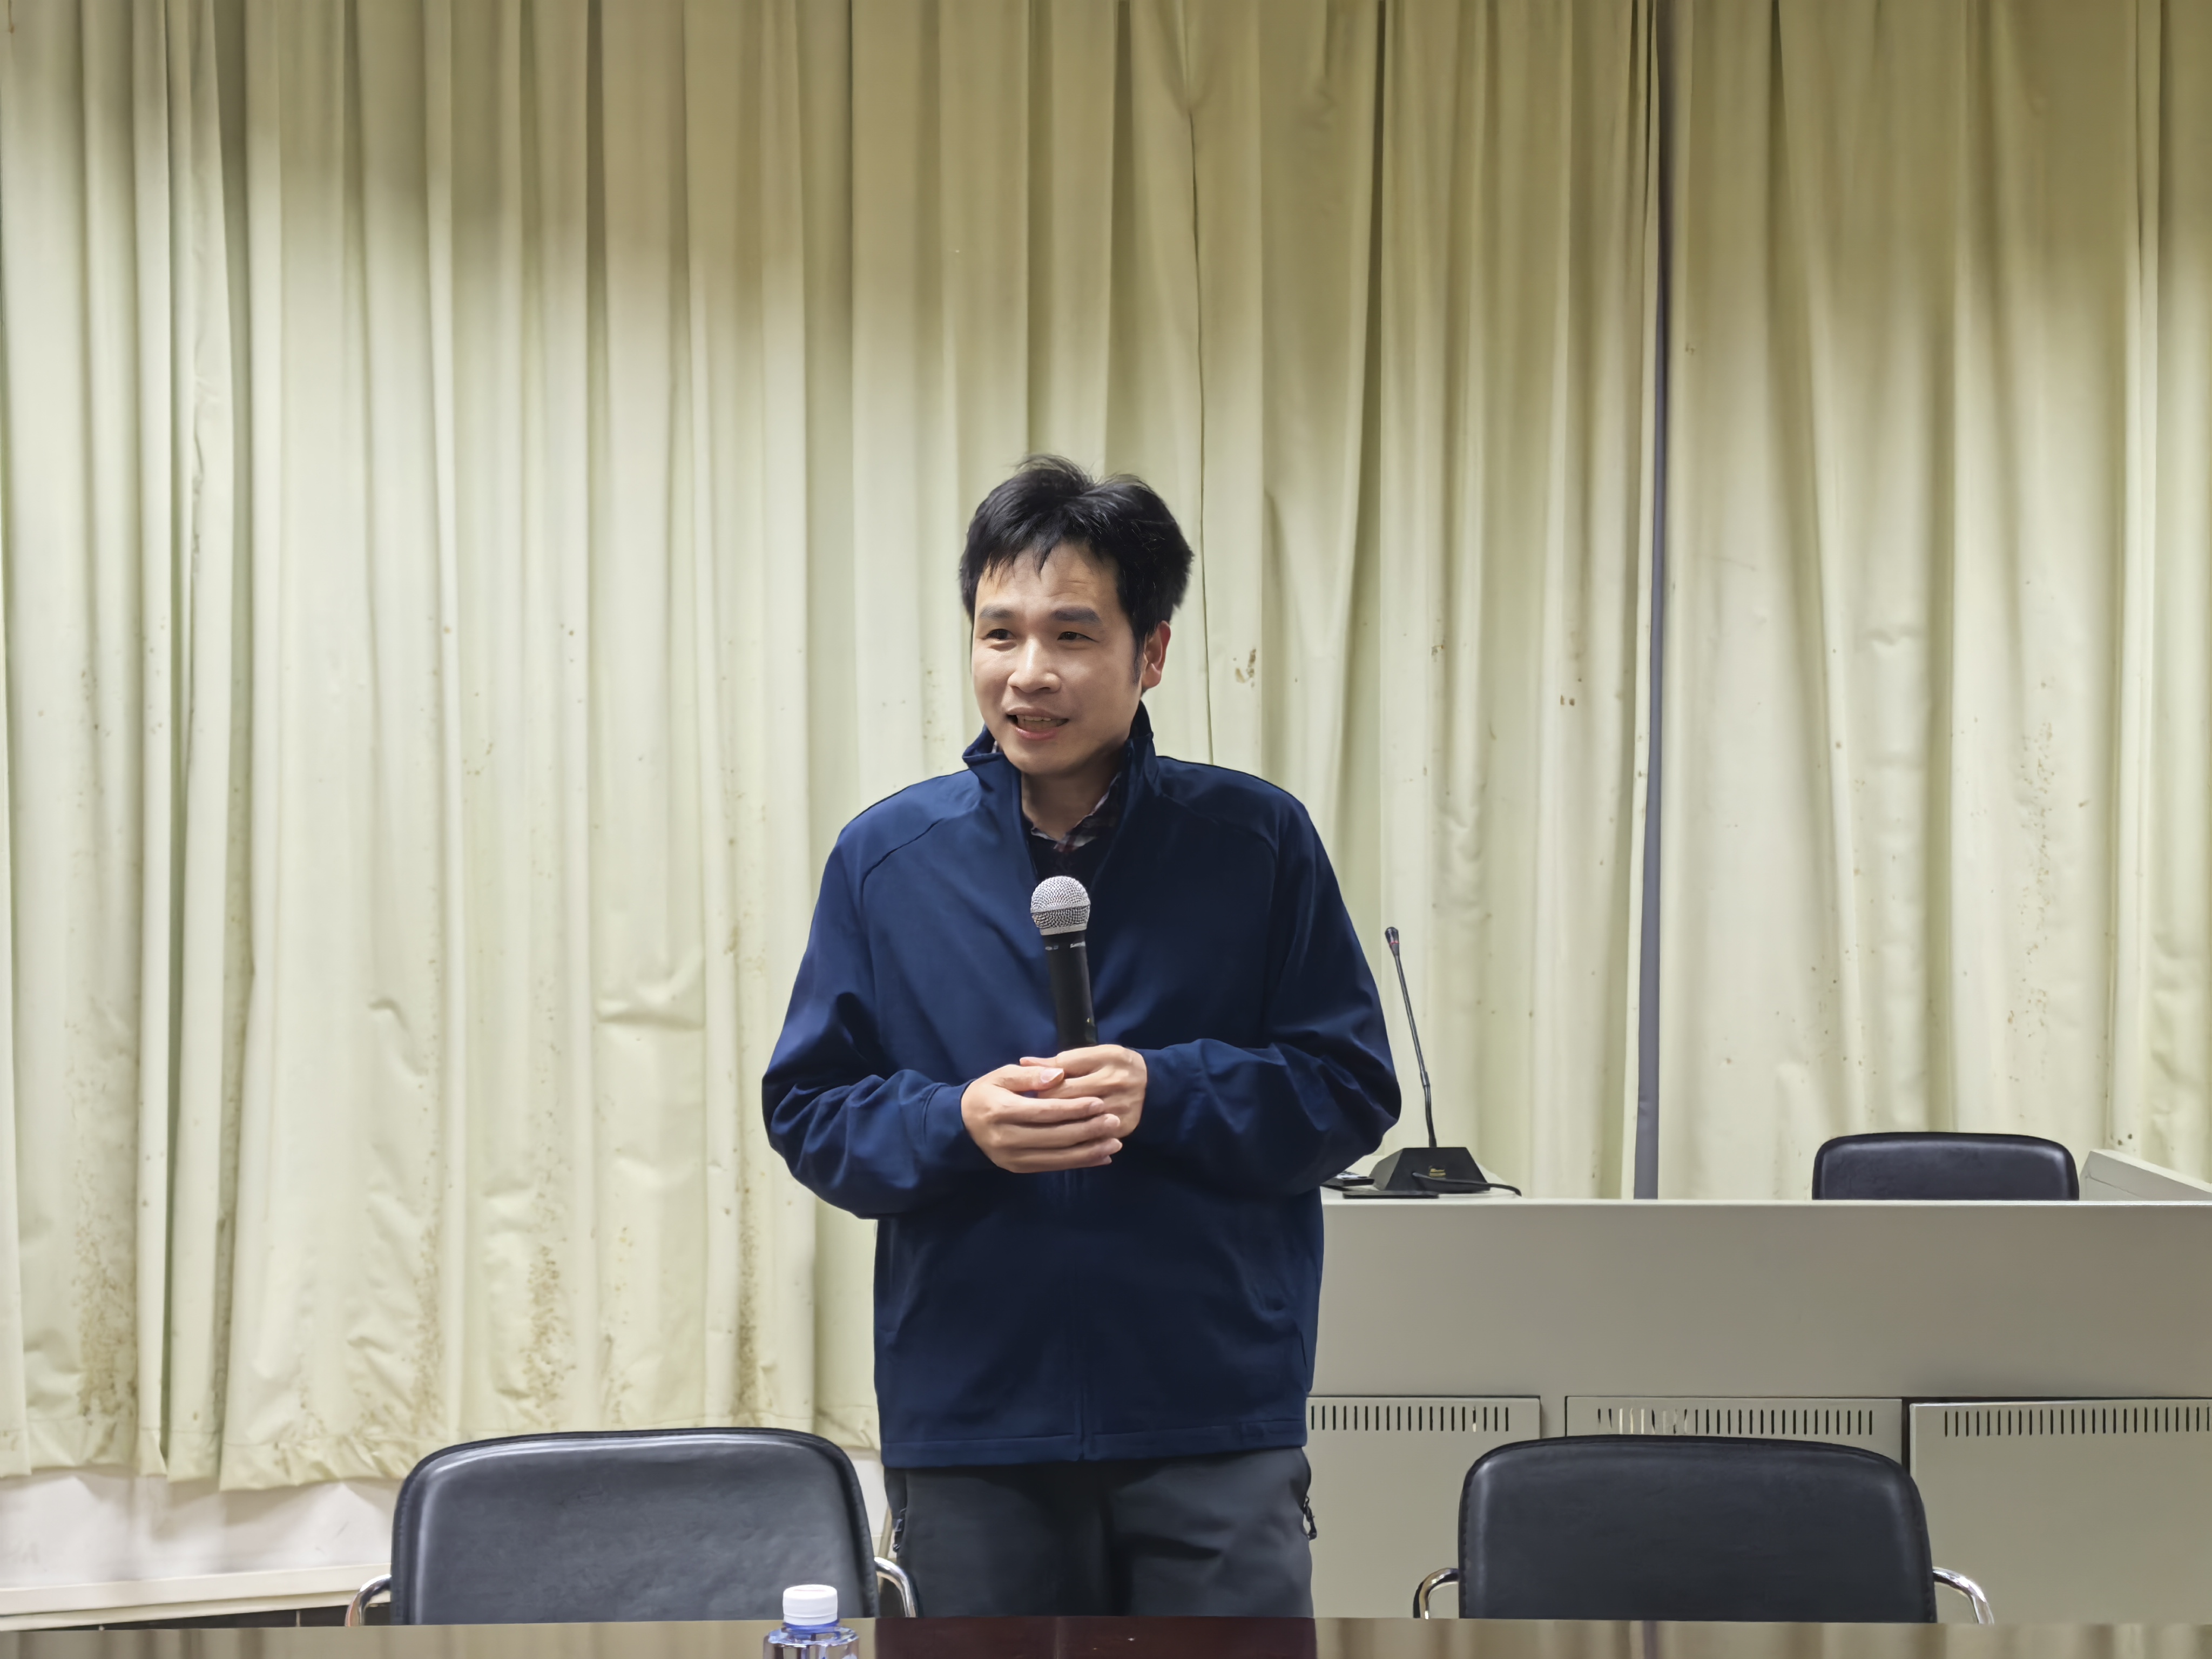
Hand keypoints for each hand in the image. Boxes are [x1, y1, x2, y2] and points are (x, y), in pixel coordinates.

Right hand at [961, 1063, 1122, 1173]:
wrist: (961, 1125)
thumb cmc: (986, 1094)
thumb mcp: (1001, 1076)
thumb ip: (1030, 1075)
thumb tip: (1059, 1075)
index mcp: (1001, 1111)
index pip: (1044, 1111)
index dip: (1073, 1108)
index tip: (1098, 1102)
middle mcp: (1007, 1138)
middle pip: (1055, 1136)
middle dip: (1088, 1130)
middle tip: (1113, 1121)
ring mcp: (1012, 1158)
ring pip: (1058, 1157)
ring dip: (1089, 1151)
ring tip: (1115, 1142)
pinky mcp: (1019, 1169)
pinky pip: (1053, 1167)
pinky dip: (1079, 1162)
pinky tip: (1101, 1157)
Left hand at [1021, 1045, 1146, 1143]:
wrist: (1155, 1087)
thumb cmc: (1116, 1065)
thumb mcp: (1093, 1054)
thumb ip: (1059, 1060)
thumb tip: (1024, 1062)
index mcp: (1106, 1060)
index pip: (1063, 1076)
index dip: (1041, 1086)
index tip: (1032, 1091)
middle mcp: (1115, 1084)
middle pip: (1067, 1101)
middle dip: (1045, 1107)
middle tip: (1034, 1110)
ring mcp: (1120, 1108)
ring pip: (1078, 1122)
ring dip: (1057, 1125)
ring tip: (1046, 1124)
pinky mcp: (1123, 1129)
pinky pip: (1092, 1139)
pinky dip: (1076, 1140)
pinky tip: (1063, 1140)